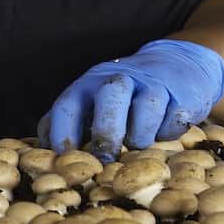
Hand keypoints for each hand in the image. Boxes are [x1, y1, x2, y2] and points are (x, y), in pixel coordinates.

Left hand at [41, 39, 223, 160]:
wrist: (177, 64)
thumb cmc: (122, 96)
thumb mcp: (90, 101)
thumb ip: (66, 122)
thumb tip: (41, 154)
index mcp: (89, 83)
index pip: (68, 104)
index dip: (62, 132)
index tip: (64, 159)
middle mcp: (119, 78)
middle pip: (109, 98)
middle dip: (105, 133)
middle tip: (105, 159)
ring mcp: (153, 83)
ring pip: (146, 107)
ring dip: (140, 134)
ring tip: (137, 145)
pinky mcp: (183, 93)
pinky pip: (174, 118)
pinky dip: (168, 132)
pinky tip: (163, 131)